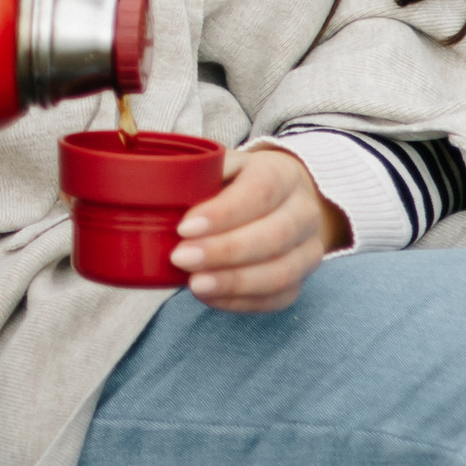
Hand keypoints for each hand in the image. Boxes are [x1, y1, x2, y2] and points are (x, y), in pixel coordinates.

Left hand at [173, 146, 348, 312]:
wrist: (280, 201)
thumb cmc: (238, 183)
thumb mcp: (222, 165)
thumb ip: (198, 172)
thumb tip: (157, 186)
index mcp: (284, 174)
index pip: (260, 192)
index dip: (223, 213)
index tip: (184, 227)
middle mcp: (305, 212)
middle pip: (274, 236)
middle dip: (224, 251)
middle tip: (181, 258)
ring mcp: (308, 250)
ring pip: (281, 273)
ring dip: (234, 282)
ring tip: (195, 284)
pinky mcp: (300, 282)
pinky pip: (277, 298)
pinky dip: (241, 301)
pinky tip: (210, 296)